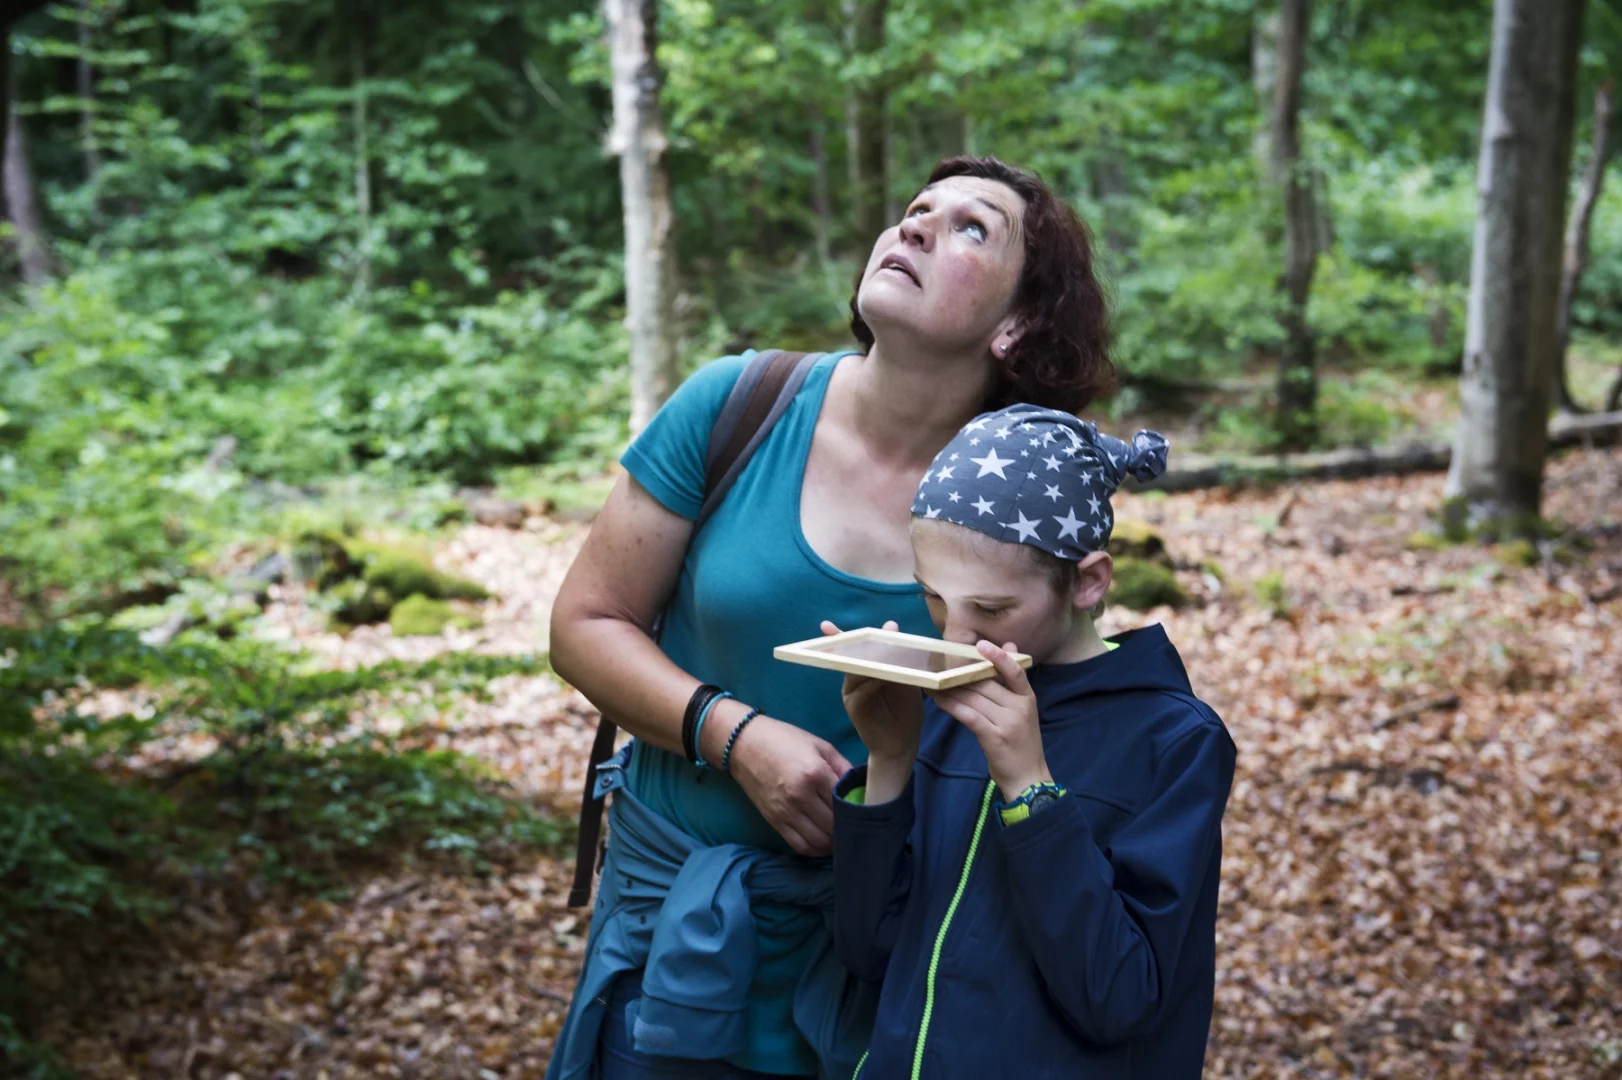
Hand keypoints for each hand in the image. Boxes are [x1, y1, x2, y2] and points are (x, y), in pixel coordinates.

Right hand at [727, 714, 851, 856]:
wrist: (744, 744)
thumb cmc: (785, 740)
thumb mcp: (820, 745)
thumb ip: (843, 767)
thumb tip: (861, 788)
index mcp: (815, 773)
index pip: (845, 803)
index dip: (857, 810)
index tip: (864, 810)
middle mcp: (801, 796)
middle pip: (834, 825)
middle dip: (847, 827)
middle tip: (854, 824)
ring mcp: (786, 811)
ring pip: (819, 841)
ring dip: (833, 842)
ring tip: (840, 834)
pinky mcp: (774, 821)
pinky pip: (800, 846)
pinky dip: (816, 849)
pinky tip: (823, 843)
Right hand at [821, 620, 922, 803]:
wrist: (902, 744)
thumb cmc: (905, 711)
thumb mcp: (906, 678)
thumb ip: (898, 655)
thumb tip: (890, 624)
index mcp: (866, 669)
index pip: (855, 648)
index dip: (841, 636)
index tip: (826, 626)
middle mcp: (855, 679)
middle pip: (849, 656)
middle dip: (844, 643)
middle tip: (832, 630)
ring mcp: (852, 692)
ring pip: (854, 669)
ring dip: (863, 657)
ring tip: (871, 645)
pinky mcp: (854, 706)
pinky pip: (860, 688)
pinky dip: (869, 679)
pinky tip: (878, 673)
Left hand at [928, 641, 1050, 800]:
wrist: (1028, 779)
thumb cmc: (1022, 743)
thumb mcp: (1023, 711)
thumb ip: (1013, 682)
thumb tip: (1010, 646)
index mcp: (1028, 698)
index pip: (1016, 671)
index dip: (999, 656)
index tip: (981, 644)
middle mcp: (1019, 707)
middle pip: (986, 684)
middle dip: (961, 676)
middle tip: (940, 667)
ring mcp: (1007, 722)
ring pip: (974, 698)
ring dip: (951, 689)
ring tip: (933, 681)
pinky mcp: (993, 737)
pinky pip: (968, 715)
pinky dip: (952, 706)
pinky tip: (939, 700)